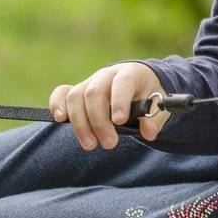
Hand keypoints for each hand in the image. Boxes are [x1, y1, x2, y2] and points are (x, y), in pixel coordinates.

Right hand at [49, 63, 168, 148]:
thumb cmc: (149, 95)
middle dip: (99, 121)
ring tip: (90, 145)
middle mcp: (107, 75)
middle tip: (110, 144)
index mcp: (130, 73)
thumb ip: (155, 119)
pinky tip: (60, 120)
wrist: (138, 83)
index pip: (122, 83)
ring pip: (76, 96)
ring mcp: (90, 82)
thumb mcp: (160, 105)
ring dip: (80, 123)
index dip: (119, 101)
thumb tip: (148, 133)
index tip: (120, 122)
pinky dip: (57, 104)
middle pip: (94, 93)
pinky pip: (61, 93)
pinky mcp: (77, 91)